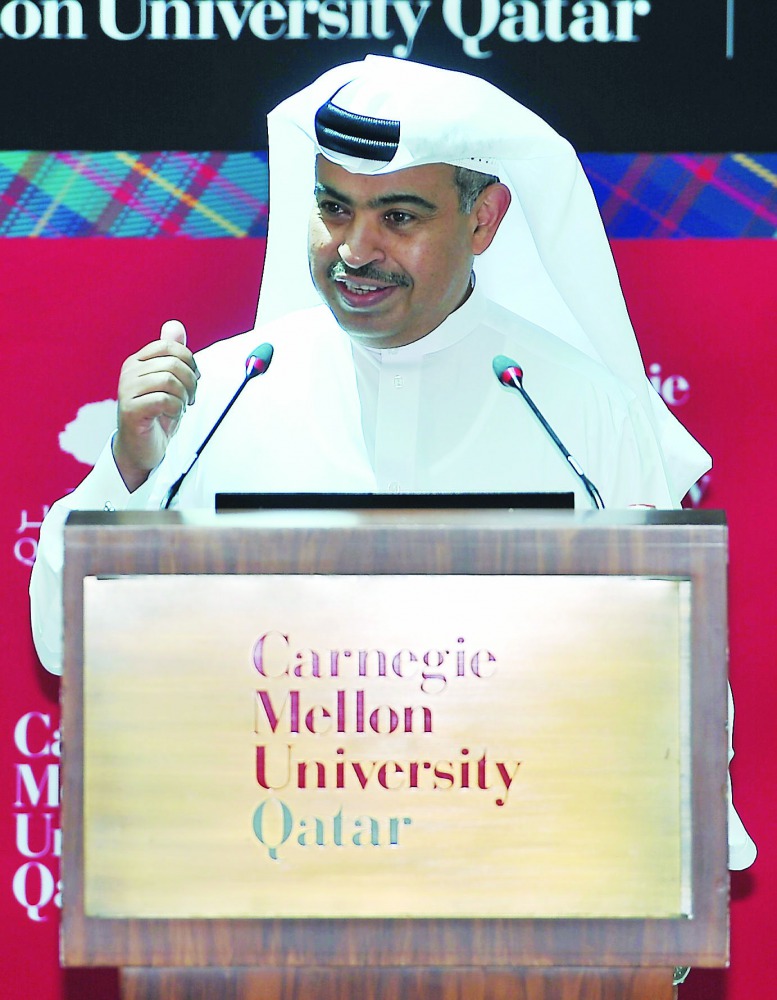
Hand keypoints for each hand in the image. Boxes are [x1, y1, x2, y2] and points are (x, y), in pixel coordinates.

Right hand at [112, 320, 198, 490]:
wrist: (141, 448)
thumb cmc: (156, 416)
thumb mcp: (169, 382)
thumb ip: (173, 355)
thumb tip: (175, 326)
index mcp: (138, 362)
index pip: (170, 347)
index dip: (190, 361)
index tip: (194, 379)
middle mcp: (130, 372)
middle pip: (173, 363)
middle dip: (191, 382)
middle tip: (190, 398)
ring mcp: (127, 390)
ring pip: (170, 380)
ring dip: (183, 397)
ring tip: (179, 408)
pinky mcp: (131, 410)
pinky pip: (164, 400)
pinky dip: (175, 409)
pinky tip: (171, 416)